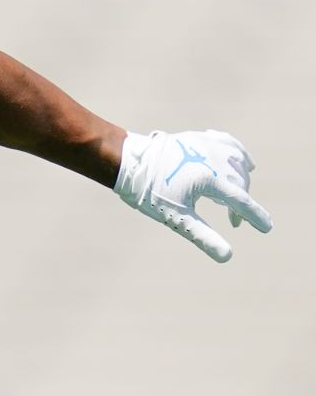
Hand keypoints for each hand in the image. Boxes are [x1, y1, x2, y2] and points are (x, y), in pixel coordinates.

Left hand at [114, 130, 272, 261]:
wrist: (128, 162)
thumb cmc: (149, 192)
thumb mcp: (177, 218)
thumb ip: (203, 235)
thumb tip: (227, 257)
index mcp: (210, 179)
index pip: (241, 201)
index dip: (254, 216)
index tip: (266, 228)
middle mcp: (213, 159)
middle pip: (240, 183)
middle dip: (240, 204)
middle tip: (234, 222)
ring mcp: (206, 145)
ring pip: (237, 163)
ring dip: (240, 181)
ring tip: (235, 198)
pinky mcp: (198, 138)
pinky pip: (228, 143)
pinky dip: (238, 155)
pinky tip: (244, 162)